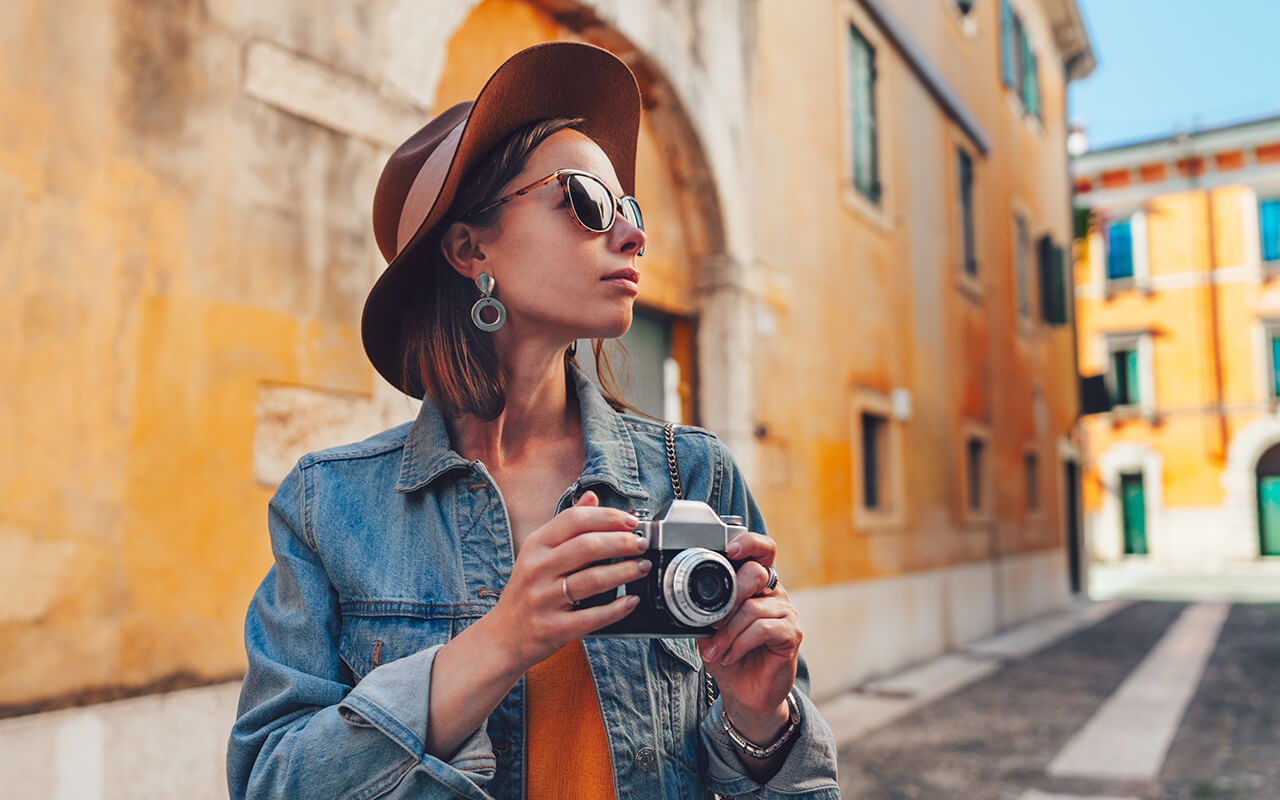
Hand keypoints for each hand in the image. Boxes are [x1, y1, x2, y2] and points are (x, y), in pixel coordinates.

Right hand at [488, 491, 645, 671]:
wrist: (503, 637)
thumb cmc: (526, 591)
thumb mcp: (538, 553)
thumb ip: (566, 524)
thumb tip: (592, 497)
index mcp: (535, 546)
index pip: (573, 520)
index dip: (607, 517)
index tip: (630, 521)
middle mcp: (537, 569)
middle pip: (586, 547)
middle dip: (621, 543)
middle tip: (641, 544)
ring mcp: (543, 599)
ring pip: (591, 580)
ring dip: (624, 572)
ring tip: (642, 567)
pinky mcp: (553, 628)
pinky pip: (590, 617)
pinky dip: (615, 609)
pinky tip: (631, 601)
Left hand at [695, 531, 800, 741]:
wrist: (744, 692)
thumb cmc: (729, 655)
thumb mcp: (708, 629)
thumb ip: (704, 610)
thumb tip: (689, 603)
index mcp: (756, 584)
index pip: (762, 550)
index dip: (749, 542)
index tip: (730, 550)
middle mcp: (774, 592)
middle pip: (756, 573)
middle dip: (728, 598)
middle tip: (711, 624)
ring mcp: (786, 612)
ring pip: (753, 608)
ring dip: (727, 633)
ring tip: (715, 652)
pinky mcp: (792, 634)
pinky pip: (764, 629)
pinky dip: (741, 643)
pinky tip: (731, 655)